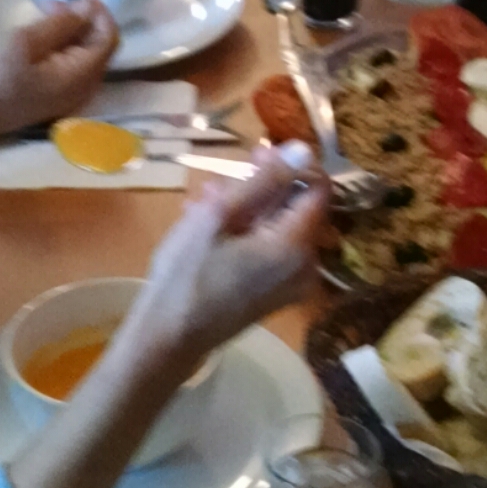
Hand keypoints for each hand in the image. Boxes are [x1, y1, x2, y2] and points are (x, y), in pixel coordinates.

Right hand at [0, 0, 118, 143]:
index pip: (109, 39)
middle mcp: (83, 89)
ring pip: (83, 54)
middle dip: (82, 19)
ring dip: (70, 30)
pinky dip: (61, 45)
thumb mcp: (26, 42)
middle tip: (52, 2)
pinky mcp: (55, 96)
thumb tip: (88, 8)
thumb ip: (62, 24)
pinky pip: (70, 65)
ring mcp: (70, 96)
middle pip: (98, 46)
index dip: (100, 13)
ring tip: (43, 13)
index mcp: (80, 77)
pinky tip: (41, 34)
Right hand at [124, 147, 326, 373]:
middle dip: (260, 188)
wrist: (168, 339)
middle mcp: (305, 266)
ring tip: (203, 202)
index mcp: (296, 246)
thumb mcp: (221, 215)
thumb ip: (265, 180)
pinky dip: (245, 233)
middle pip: (296, 208)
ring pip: (278, 227)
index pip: (318, 189)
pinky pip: (270, 250)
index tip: (257, 154)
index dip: (292, 166)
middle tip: (219, 180)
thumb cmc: (188, 273)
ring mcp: (291, 284)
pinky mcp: (274, 294)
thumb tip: (304, 149)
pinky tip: (208, 226)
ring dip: (245, 209)